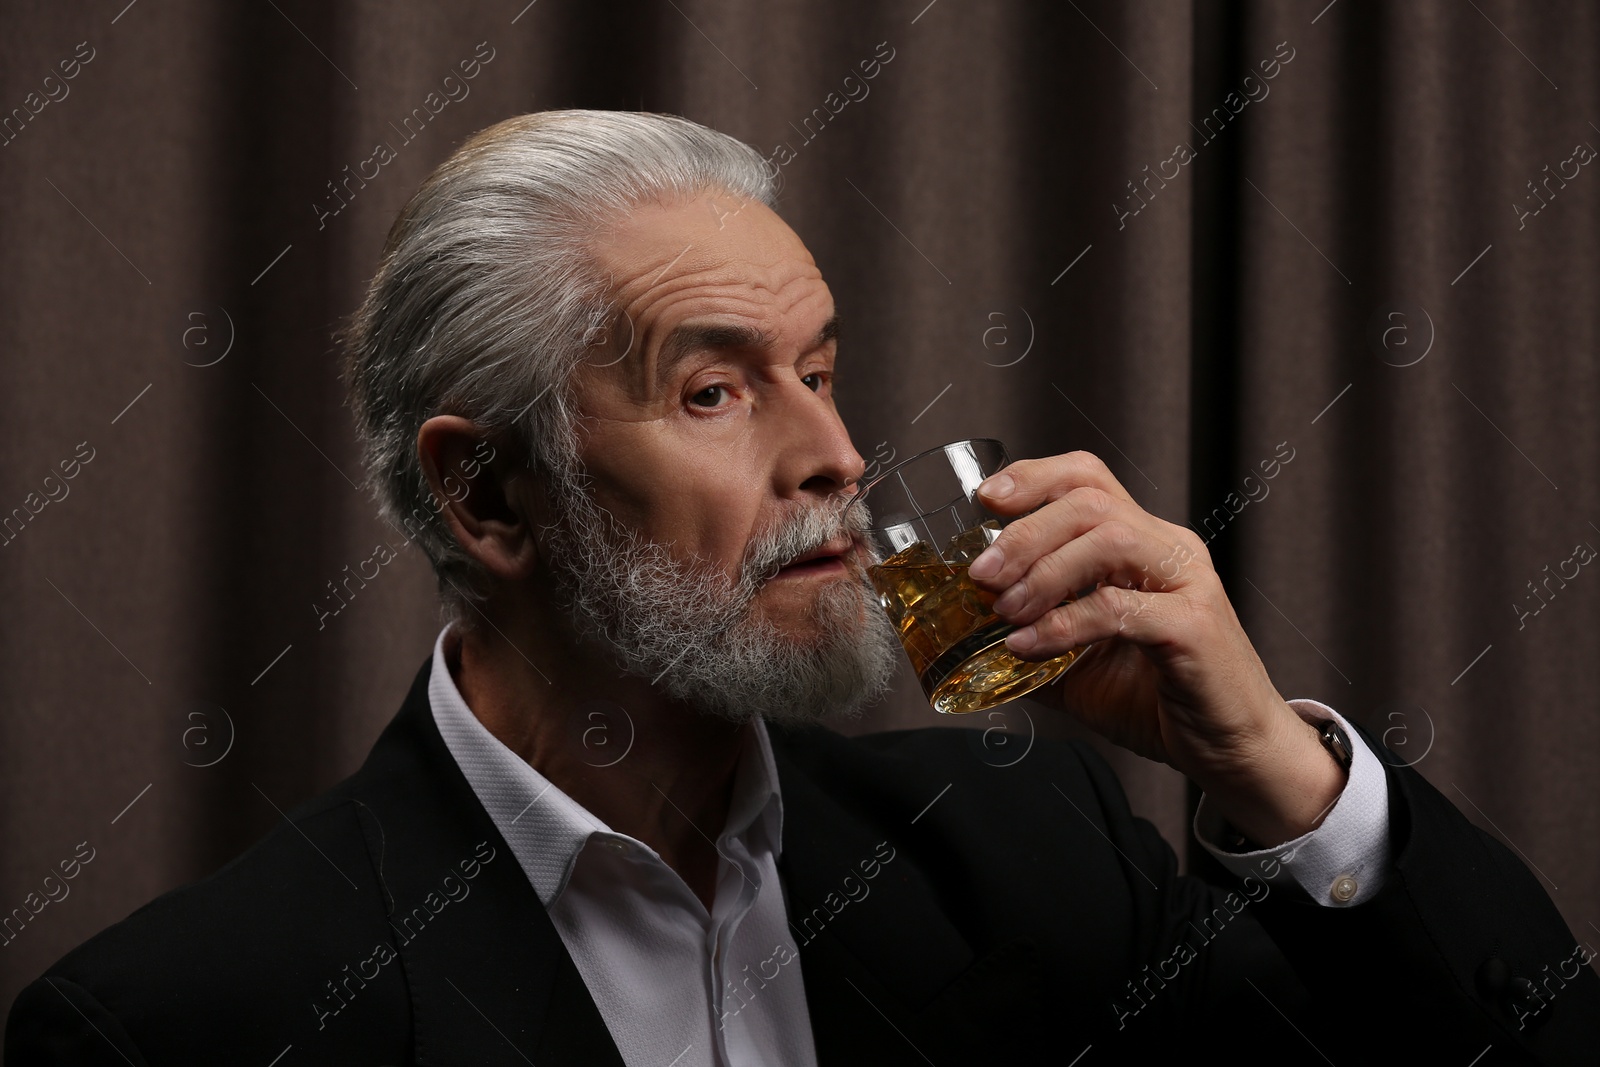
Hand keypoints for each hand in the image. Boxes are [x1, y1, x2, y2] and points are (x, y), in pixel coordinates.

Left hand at [967, 451, 1344, 845]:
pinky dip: (1064, 624)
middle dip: (1024, 531)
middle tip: (981, 574)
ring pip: (1109, 539)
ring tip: (1004, 610)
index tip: (985, 500)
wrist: (1231, 751)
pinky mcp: (1194, 628)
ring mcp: (1188, 584)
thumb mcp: (1078, 665)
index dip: (1033, 477)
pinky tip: (1029, 647)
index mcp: (1143, 544)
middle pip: (1091, 501)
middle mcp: (1169, 550)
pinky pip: (1119, 609)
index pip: (1088, 478)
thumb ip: (1030, 639)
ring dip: (1043, 570)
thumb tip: (963, 636)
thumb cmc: (1159, 700)